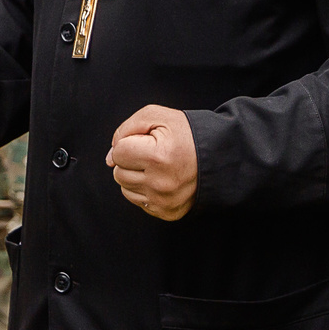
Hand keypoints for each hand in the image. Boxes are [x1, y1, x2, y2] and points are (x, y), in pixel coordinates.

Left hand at [107, 106, 197, 220]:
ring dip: (135, 175)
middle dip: (130, 160)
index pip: (118, 152)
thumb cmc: (187, 134)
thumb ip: (126, 129)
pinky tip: (161, 179)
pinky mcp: (167, 212)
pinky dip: (144, 189)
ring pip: (125, 188)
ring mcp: (164, 201)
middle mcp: (160, 183)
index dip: (129, 142)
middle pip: (118, 172)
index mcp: (158, 157)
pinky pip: (139, 201)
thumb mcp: (157, 116)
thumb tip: (110, 157)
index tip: (147, 140)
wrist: (218, 157)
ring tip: (156, 166)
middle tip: (152, 153)